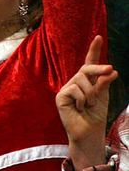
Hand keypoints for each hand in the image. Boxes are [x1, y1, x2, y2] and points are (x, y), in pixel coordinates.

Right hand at [56, 35, 116, 169]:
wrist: (89, 132)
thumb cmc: (96, 116)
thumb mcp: (104, 97)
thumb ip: (104, 83)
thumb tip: (110, 70)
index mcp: (87, 81)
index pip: (89, 63)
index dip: (93, 50)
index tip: (99, 37)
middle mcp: (76, 82)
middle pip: (86, 68)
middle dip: (98, 68)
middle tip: (111, 70)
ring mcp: (67, 88)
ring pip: (82, 80)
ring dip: (91, 94)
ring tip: (89, 106)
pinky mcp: (60, 96)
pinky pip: (75, 90)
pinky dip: (82, 100)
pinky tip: (79, 109)